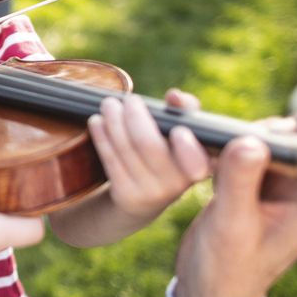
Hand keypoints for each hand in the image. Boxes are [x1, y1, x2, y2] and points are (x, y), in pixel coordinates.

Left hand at [90, 89, 210, 227]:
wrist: (145, 199)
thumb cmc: (168, 155)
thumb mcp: (183, 135)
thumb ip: (185, 110)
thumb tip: (174, 96)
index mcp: (199, 167)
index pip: (195, 158)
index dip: (187, 147)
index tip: (177, 129)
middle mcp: (177, 184)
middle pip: (149, 144)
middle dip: (134, 116)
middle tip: (128, 99)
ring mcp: (150, 192)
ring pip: (126, 149)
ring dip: (114, 121)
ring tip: (109, 104)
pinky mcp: (126, 195)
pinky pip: (110, 160)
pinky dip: (102, 136)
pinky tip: (97, 121)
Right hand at [174, 135, 296, 296]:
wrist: (207, 291)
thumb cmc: (228, 270)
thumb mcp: (232, 226)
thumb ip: (240, 183)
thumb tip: (249, 141)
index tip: (271, 131)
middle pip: (296, 138)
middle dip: (266, 131)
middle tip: (233, 138)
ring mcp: (278, 184)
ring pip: (267, 139)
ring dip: (242, 134)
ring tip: (216, 143)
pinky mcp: (253, 180)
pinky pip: (245, 149)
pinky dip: (227, 144)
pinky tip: (208, 149)